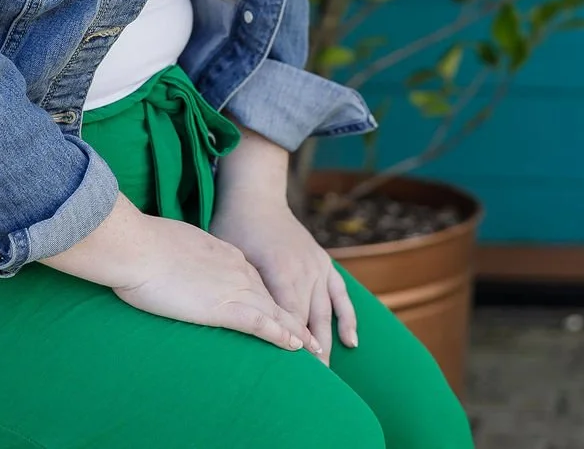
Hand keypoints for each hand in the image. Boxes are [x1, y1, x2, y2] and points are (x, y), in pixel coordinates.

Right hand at [42, 194, 320, 355]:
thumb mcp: (169, 245)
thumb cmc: (141, 247)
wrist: (137, 246)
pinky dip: (281, 336)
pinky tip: (295, 347)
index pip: (253, 278)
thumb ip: (180, 256)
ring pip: (274, 312)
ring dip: (295, 331)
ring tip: (313, 346)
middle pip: (271, 296)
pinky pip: (261, 324)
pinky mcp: (223, 307)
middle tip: (309, 332)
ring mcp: (233, 287)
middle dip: (291, 314)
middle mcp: (236, 269)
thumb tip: (173, 264)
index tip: (278, 307)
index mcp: (223, 253)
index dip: (267, 295)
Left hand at [210, 130, 357, 364]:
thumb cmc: (233, 229)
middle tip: (312, 385)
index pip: (289, 320)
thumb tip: (243, 322)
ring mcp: (317, 267)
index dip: (293, 347)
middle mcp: (304, 272)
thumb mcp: (232, 260)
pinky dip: (347, 317)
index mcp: (280, 273)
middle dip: (313, 353)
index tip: (295, 374)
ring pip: (326, 312)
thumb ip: (245, 290)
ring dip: (328, 341)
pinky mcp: (323, 263)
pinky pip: (341, 294)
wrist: (255, 198)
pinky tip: (351, 341)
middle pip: (310, 321)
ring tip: (327, 371)